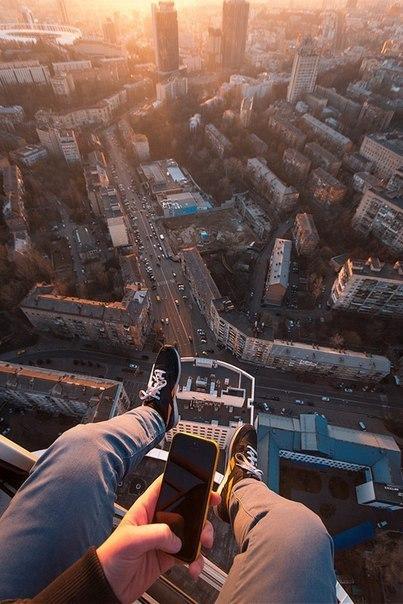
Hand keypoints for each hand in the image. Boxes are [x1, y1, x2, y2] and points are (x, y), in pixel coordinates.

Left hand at [97, 475, 219, 603]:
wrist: (108, 586)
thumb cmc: (110, 558)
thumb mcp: (130, 540)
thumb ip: (155, 534)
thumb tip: (176, 539)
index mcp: (146, 508)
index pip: (168, 487)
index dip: (186, 482)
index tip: (203, 487)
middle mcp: (158, 521)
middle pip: (187, 509)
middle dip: (201, 515)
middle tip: (207, 523)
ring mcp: (165, 538)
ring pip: (192, 532)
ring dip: (202, 539)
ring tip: (202, 547)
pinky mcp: (169, 556)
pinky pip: (190, 554)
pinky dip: (196, 560)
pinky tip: (192, 566)